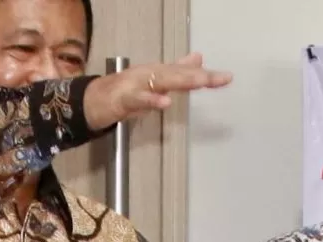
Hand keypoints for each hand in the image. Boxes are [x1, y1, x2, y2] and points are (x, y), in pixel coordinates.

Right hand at [82, 55, 230, 132]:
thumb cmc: (126, 91)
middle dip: (200, 76)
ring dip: (181, 81)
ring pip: (161, 82)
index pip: (187, 73)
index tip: (227, 78)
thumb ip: (177, 70)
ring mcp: (137, 85)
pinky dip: (152, 100)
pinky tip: (165, 102)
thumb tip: (198, 58)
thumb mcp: (155, 80)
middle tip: (220, 78)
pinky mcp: (124, 99)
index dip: (207, 75)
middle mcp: (151, 74)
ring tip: (201, 81)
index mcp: (159, 72)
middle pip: (178, 75)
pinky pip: (139, 99)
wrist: (95, 100)